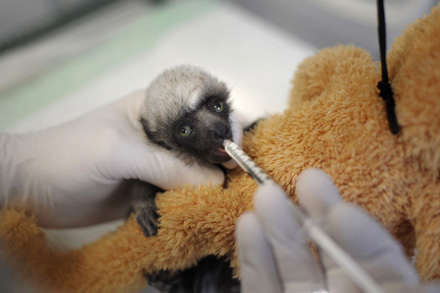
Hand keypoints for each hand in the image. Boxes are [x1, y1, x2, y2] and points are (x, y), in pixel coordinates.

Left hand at [0, 91, 223, 227]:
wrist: (34, 190)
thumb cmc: (72, 155)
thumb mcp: (120, 153)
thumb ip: (167, 166)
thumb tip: (216, 181)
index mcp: (155, 109)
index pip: (200, 107)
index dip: (222, 121)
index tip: (235, 146)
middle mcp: (162, 134)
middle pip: (202, 141)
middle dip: (220, 155)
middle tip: (236, 175)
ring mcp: (157, 163)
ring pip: (194, 169)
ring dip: (210, 181)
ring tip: (226, 195)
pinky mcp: (152, 189)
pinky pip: (180, 192)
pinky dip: (193, 200)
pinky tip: (206, 207)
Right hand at [236, 168, 438, 292]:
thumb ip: (413, 292)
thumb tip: (433, 274)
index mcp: (380, 292)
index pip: (376, 257)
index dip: (358, 231)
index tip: (339, 207)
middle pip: (328, 252)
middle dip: (313, 215)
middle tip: (307, 179)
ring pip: (291, 264)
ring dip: (277, 227)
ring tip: (265, 193)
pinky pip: (260, 286)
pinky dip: (253, 257)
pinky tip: (247, 225)